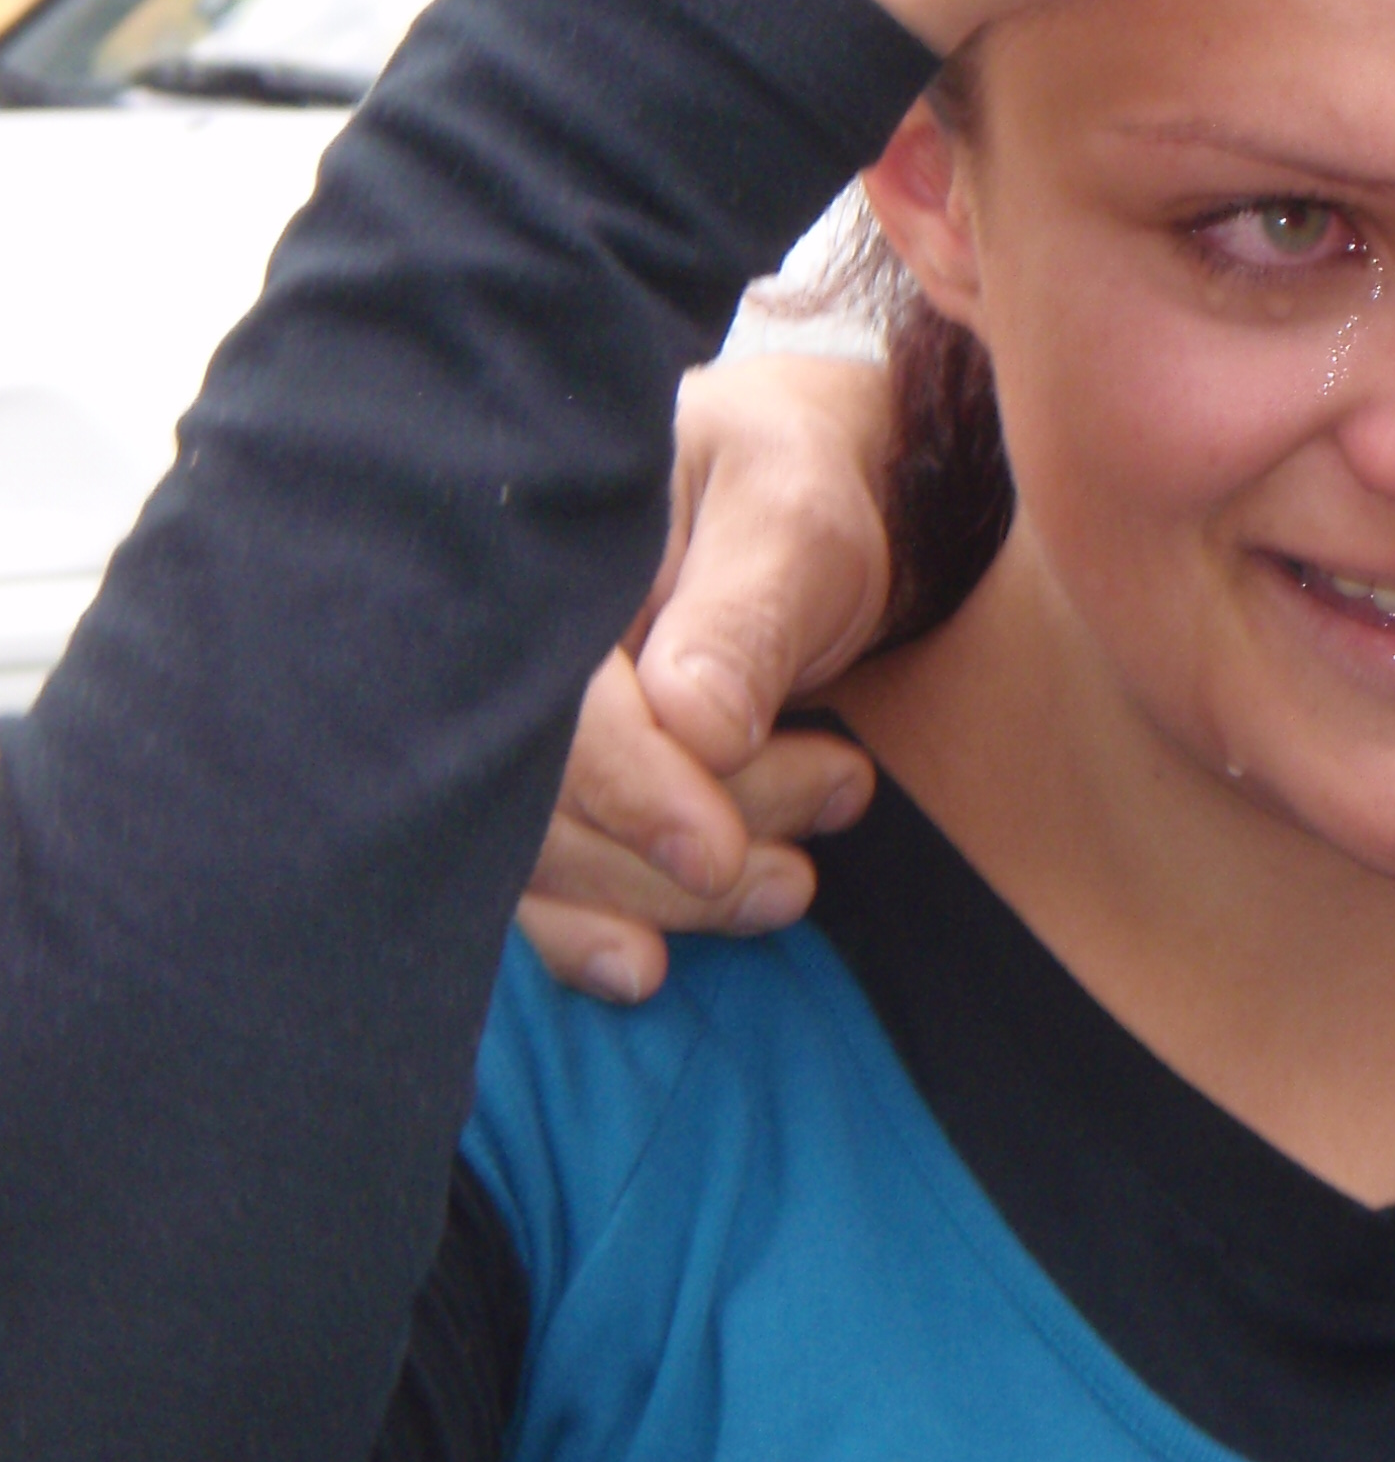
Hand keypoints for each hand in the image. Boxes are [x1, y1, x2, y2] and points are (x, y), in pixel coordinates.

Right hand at [518, 356, 893, 1002]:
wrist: (809, 501)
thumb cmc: (798, 491)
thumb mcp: (794, 517)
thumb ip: (747, 614)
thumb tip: (694, 727)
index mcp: (542, 572)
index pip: (556, 710)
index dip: (631, 792)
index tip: (717, 850)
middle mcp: (504, 655)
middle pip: (542, 802)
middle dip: (677, 854)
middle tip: (824, 816)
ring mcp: (513, 725)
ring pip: (543, 857)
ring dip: (667, 901)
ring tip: (793, 882)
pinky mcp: (545, 787)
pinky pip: (533, 881)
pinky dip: (587, 935)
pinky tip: (644, 969)